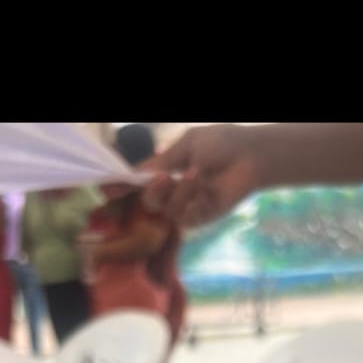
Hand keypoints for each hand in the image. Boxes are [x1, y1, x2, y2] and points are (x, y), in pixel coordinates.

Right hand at [137, 124, 264, 227]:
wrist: (252, 155)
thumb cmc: (222, 144)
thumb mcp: (187, 145)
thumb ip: (161, 161)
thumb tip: (132, 173)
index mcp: (169, 170)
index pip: (141, 183)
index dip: (125, 186)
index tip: (110, 187)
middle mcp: (175, 191)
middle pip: (149, 202)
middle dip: (153, 191)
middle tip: (165, 177)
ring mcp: (189, 206)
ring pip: (167, 210)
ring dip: (179, 191)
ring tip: (196, 172)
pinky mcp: (203, 217)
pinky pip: (185, 218)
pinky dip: (192, 200)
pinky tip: (204, 186)